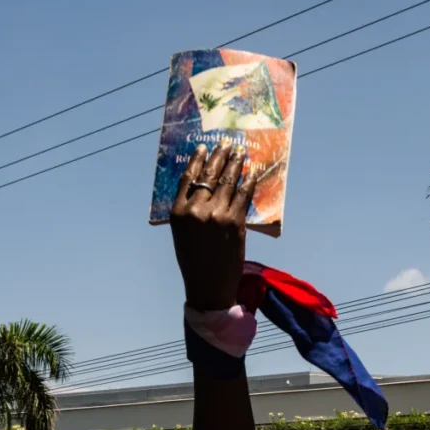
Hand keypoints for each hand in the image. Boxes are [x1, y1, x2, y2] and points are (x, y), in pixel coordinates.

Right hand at [152, 140, 256, 311]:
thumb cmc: (194, 261)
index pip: (187, 177)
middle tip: (227, 143)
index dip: (197, 159)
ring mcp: (216, 215)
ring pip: (227, 181)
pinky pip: (243, 195)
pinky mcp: (235, 222)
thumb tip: (204, 186)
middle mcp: (195, 210)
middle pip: (209, 174)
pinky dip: (249, 182)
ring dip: (236, 163)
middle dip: (220, 156)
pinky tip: (252, 174)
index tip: (203, 147)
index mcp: (177, 212)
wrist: (209, 286)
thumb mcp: (182, 233)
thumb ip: (189, 209)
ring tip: (240, 152)